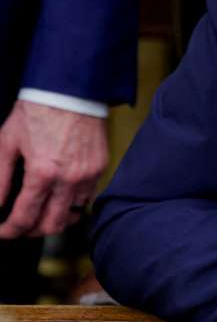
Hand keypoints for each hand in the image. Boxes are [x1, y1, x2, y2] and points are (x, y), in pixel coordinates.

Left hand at [0, 101, 107, 237]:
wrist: (70, 90)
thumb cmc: (37, 111)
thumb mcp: (7, 144)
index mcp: (42, 173)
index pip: (24, 219)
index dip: (8, 231)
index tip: (2, 232)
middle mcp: (69, 178)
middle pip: (52, 226)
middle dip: (32, 231)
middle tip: (20, 224)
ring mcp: (89, 173)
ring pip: (72, 214)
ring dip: (54, 219)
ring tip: (41, 212)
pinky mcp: (100, 166)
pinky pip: (87, 197)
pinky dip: (72, 203)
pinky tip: (60, 195)